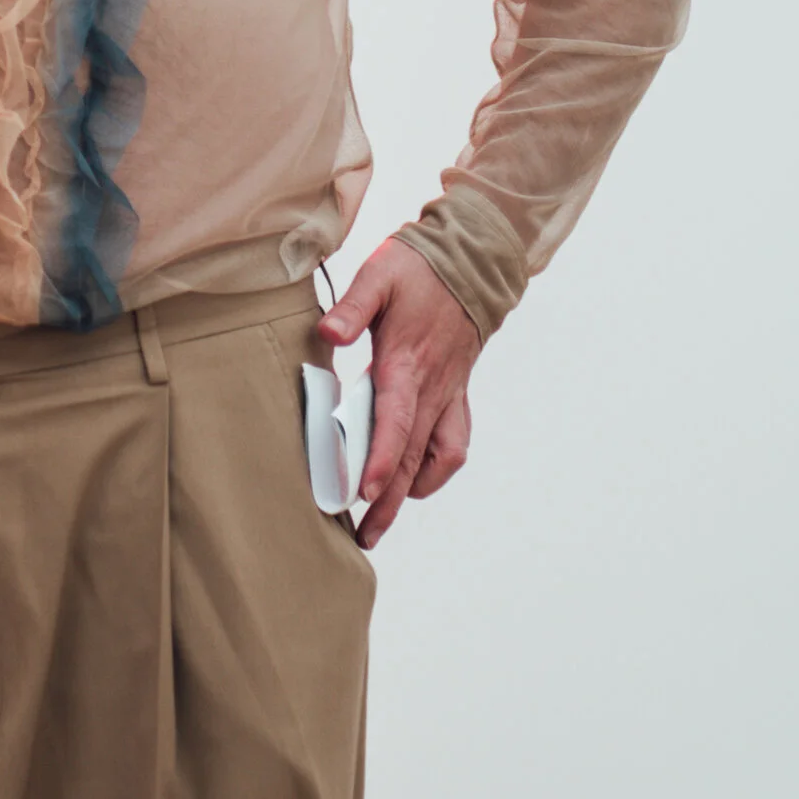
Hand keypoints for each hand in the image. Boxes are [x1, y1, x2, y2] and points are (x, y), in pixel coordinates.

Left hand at [318, 239, 481, 549]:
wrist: (471, 262)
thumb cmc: (419, 268)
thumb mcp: (380, 273)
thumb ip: (353, 306)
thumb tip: (327, 333)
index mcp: (407, 362)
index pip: (395, 421)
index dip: (381, 459)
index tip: (364, 492)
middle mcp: (431, 387)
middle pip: (412, 456)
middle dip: (388, 501)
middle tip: (365, 535)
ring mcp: (447, 393)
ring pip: (435, 458)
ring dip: (412, 491)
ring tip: (384, 516)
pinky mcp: (455, 393)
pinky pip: (454, 442)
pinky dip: (437, 468)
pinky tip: (418, 480)